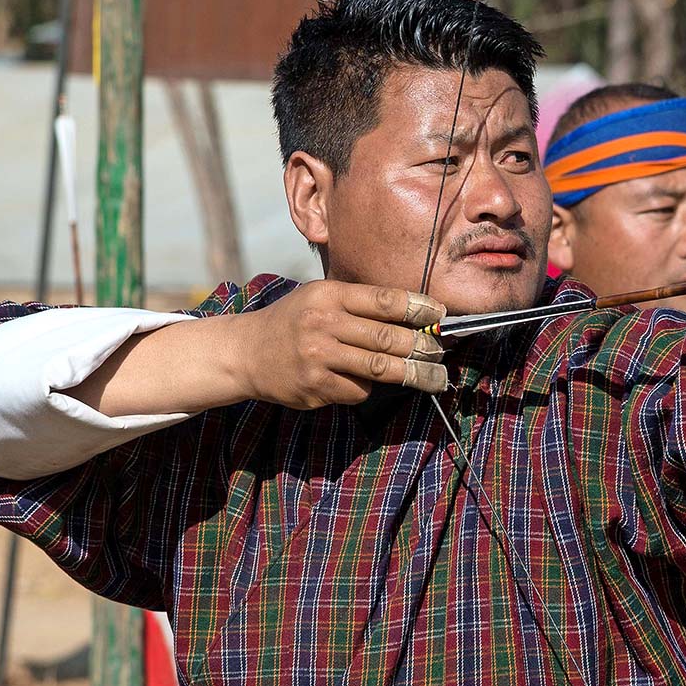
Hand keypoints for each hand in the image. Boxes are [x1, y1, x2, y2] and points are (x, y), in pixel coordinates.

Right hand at [238, 281, 446, 406]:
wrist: (244, 352)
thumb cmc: (294, 322)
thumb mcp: (320, 298)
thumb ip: (360, 305)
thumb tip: (417, 318)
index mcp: (328, 295)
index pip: (385, 299)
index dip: (419, 309)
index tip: (441, 316)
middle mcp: (322, 324)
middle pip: (388, 338)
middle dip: (423, 347)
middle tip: (440, 353)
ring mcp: (317, 357)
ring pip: (380, 368)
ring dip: (414, 375)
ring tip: (435, 378)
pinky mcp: (315, 386)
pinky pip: (359, 390)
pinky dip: (368, 388)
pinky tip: (361, 381)